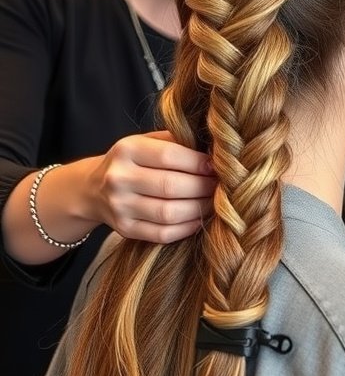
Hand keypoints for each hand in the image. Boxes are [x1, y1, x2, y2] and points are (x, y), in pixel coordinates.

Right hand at [89, 131, 215, 242]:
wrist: (93, 188)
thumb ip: (176, 142)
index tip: (216, 167)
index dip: (198, 163)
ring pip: (169, 213)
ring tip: (213, 203)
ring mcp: (120, 206)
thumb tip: (215, 152)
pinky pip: (163, 233)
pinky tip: (198, 219)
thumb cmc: (133, 161)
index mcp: (126, 150)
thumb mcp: (146, 142)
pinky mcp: (124, 229)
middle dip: (203, 187)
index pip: (169, 156)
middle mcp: (119, 178)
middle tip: (220, 187)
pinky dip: (187, 228)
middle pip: (171, 186)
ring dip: (199, 209)